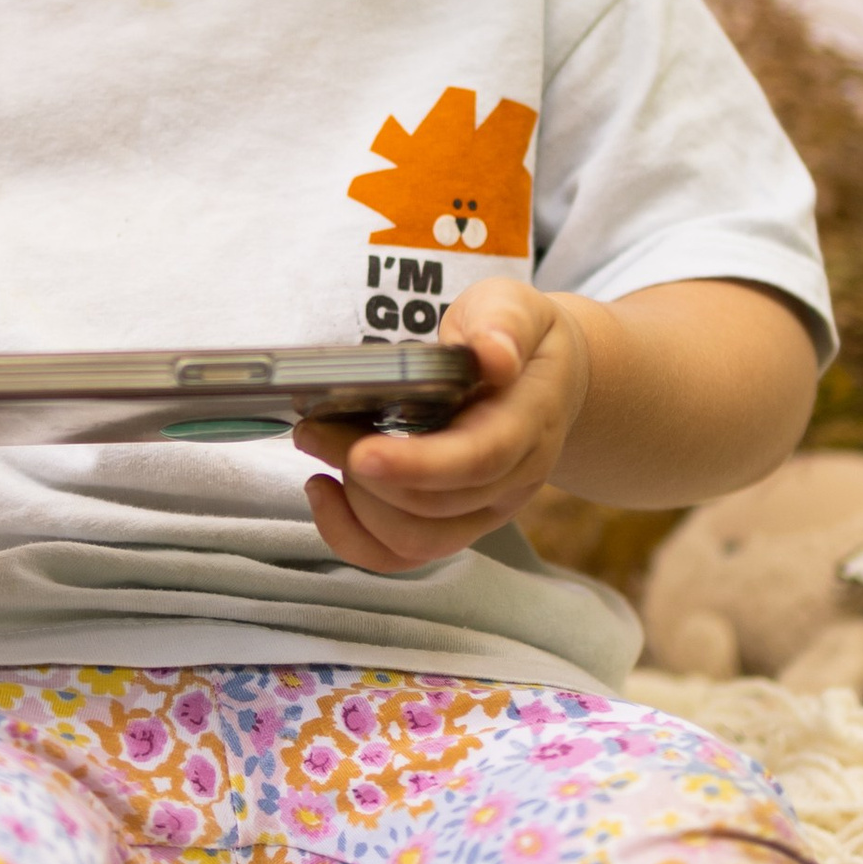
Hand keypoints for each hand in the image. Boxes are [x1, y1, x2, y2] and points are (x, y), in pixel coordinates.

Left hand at [293, 279, 588, 574]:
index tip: (360, 453)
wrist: (549, 379)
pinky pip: (403, 556)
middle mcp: (511, 479)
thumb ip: (504, 324)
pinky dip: (354, 535)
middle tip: (313, 427)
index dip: (416, 465)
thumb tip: (494, 353)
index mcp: (527, 422)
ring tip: (320, 448)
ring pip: (417, 540)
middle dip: (361, 473)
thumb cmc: (518, 338)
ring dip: (354, 507)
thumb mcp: (516, 307)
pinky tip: (326, 491)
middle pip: (433, 505)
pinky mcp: (456, 525)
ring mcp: (485, 510)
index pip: (476, 459)